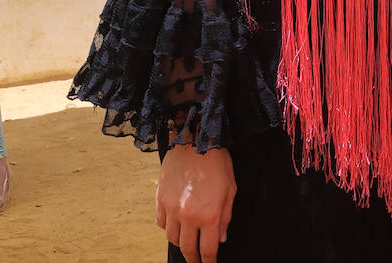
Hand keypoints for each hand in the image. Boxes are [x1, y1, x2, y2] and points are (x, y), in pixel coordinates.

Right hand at [157, 145, 235, 262]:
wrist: (195, 140)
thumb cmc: (217, 163)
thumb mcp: (230, 189)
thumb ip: (226, 216)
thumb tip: (222, 238)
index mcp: (210, 214)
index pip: (208, 249)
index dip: (209, 261)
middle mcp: (189, 216)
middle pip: (187, 249)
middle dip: (193, 259)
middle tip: (196, 262)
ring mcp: (172, 209)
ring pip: (173, 238)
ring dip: (181, 243)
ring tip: (188, 243)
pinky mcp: (160, 200)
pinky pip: (162, 224)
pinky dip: (169, 229)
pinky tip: (176, 225)